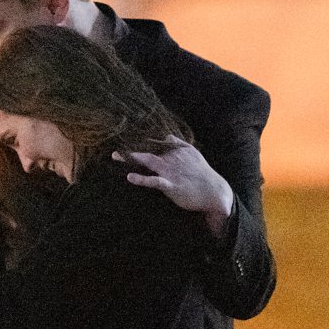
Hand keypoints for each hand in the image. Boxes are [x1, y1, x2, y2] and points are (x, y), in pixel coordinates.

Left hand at [113, 139, 233, 237]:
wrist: (215, 192)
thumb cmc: (202, 174)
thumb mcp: (193, 153)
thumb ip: (179, 144)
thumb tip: (167, 135)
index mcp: (176, 150)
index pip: (154, 143)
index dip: (138, 141)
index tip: (123, 139)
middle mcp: (172, 158)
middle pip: (148, 149)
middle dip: (130, 148)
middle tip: (113, 149)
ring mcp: (171, 171)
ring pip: (148, 161)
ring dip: (131, 158)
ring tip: (116, 156)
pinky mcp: (171, 185)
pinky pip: (154, 181)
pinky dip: (141, 179)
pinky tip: (130, 177)